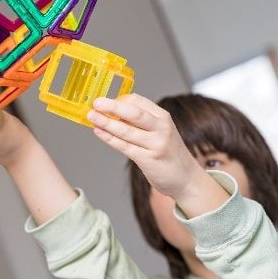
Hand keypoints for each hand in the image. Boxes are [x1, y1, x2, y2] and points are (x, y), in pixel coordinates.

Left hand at [86, 93, 208, 202]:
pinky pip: (125, 147)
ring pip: (126, 131)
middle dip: (113, 106)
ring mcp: (156, 144)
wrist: (186, 178)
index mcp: (163, 117)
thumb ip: (141, 122)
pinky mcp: (148, 160)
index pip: (138, 101)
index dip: (119, 100)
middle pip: (134, 113)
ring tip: (92, 116)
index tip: (104, 101)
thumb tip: (113, 112)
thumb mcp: (160, 131)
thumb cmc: (169, 153)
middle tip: (96, 102)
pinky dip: (109, 138)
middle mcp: (161, 128)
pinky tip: (98, 132)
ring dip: (106, 122)